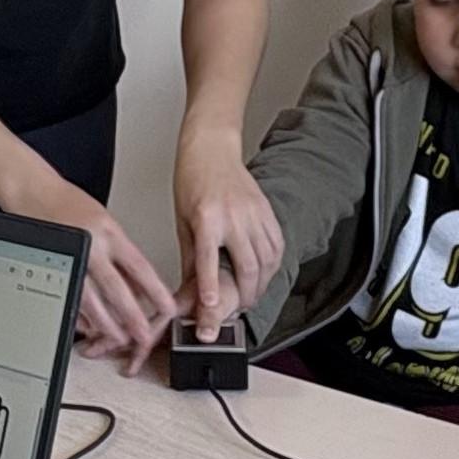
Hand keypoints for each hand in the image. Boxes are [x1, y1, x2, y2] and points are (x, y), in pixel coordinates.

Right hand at [0, 170, 176, 362]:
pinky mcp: (51, 267)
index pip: (140, 268)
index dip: (156, 292)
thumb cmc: (69, 204)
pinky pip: (69, 297)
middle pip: (116, 289)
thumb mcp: (105, 222)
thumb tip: (138, 287)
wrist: (32, 191)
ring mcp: (69, 258)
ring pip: (91, 299)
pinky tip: (89, 327)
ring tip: (117, 338)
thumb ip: (121, 254)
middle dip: (132, 317)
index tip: (169, 309)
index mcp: (110, 233)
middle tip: (144, 335)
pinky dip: (81, 316)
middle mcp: (92, 246)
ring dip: (106, 323)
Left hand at [174, 145, 283, 336]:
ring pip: (267, 260)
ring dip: (262, 283)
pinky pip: (277, 244)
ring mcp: (254, 213)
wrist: (211, 150)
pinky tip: (266, 274)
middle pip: (248, 266)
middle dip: (246, 294)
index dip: (210, 286)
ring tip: (253, 296)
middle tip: (240, 308)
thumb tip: (188, 287)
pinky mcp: (267, 211)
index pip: (210, 260)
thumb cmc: (192, 182)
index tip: (211, 307)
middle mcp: (234, 216)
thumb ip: (190, 256)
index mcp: (207, 218)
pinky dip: (273, 264)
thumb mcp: (182, 221)